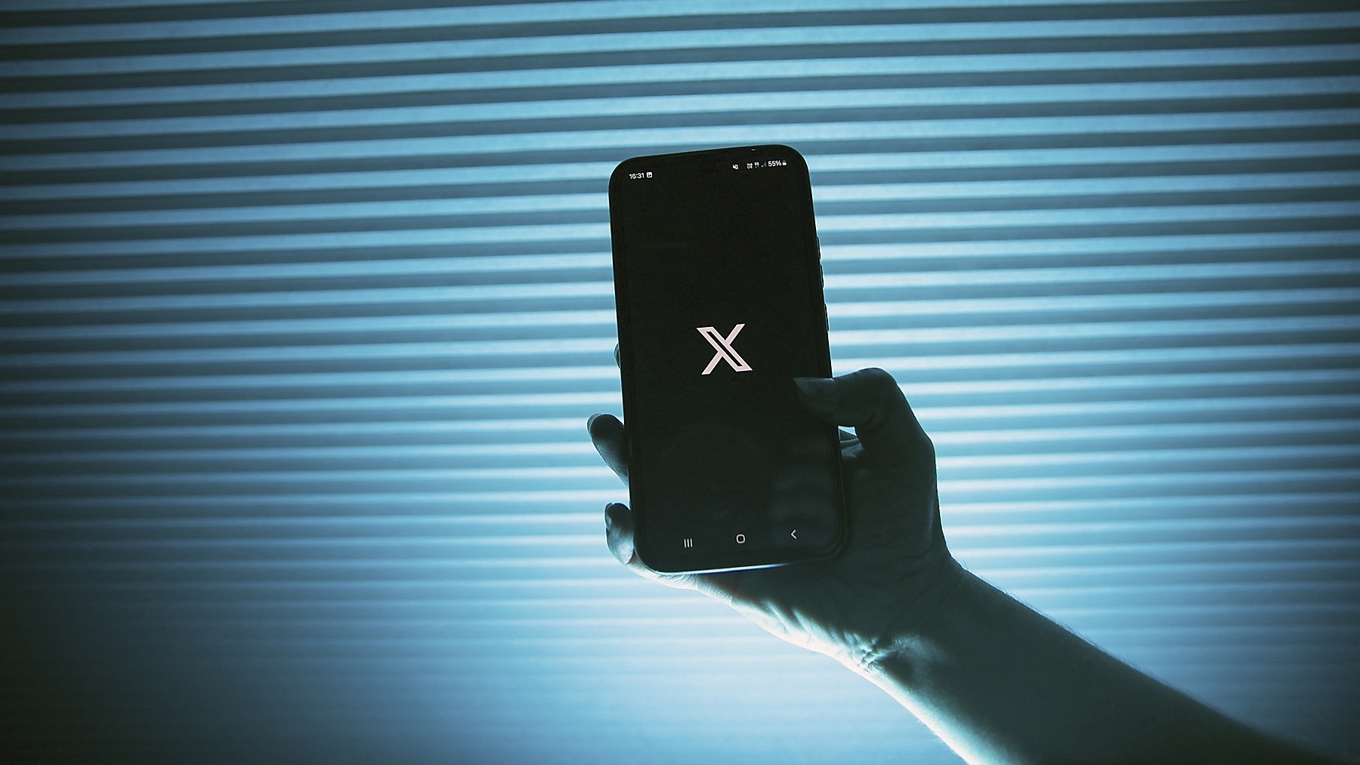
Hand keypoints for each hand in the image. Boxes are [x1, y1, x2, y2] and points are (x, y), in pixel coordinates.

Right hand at [588, 366, 958, 667]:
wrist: (905, 605)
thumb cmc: (904, 524)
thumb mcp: (902, 443)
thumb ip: (872, 394)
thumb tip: (803, 385)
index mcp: (778, 441)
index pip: (727, 397)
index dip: (694, 365)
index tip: (670, 330)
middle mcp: (743, 477)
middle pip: (678, 435)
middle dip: (642, 400)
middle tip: (625, 362)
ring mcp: (725, 524)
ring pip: (656, 488)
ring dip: (621, 457)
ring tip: (608, 429)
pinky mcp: (717, 570)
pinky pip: (660, 557)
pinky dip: (630, 540)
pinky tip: (623, 514)